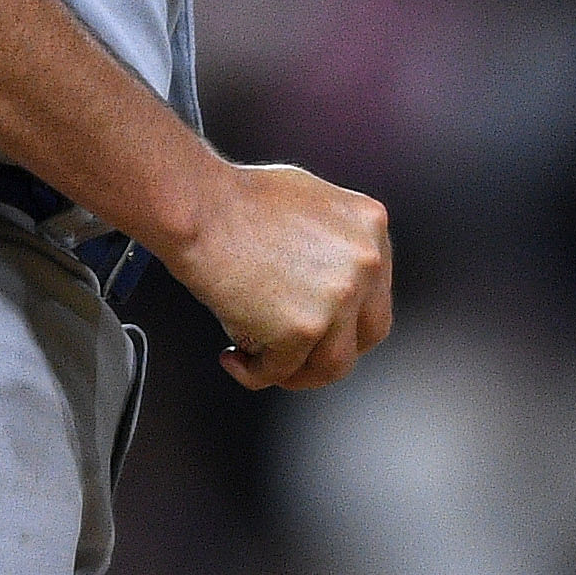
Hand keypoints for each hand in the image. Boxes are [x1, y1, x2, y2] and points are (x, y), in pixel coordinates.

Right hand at [162, 159, 392, 390]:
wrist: (199, 206)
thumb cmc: (236, 200)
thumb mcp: (311, 202)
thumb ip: (334, 240)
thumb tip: (330, 278)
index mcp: (371, 227)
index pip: (377, 293)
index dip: (348, 319)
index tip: (321, 327)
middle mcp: (367, 262)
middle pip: (368, 334)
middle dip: (330, 352)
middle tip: (296, 355)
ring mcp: (339, 297)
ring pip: (332, 365)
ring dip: (297, 374)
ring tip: (262, 364)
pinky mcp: (303, 328)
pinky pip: (281, 370)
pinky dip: (254, 373)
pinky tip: (233, 358)